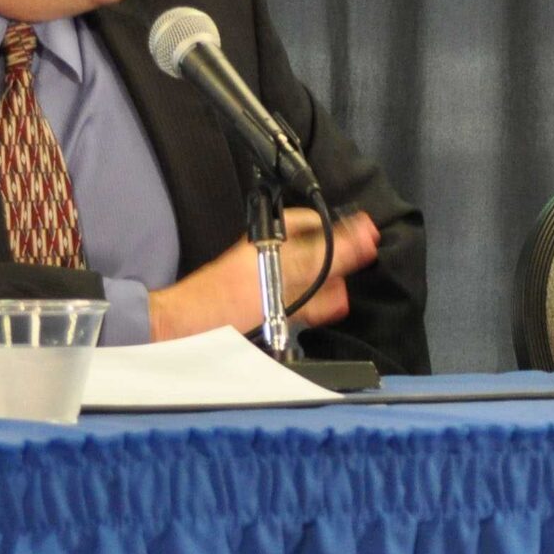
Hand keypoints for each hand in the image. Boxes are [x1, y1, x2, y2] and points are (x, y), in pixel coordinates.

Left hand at [149, 208, 381, 341]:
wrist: (187, 330)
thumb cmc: (221, 299)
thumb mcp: (279, 273)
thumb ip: (322, 258)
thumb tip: (360, 239)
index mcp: (274, 239)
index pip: (315, 222)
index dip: (341, 230)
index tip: (365, 239)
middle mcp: (273, 255)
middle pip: (318, 252)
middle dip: (340, 263)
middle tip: (360, 268)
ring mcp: (271, 279)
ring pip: (312, 278)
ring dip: (330, 288)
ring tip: (340, 298)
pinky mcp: (268, 303)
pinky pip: (300, 299)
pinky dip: (315, 305)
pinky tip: (325, 310)